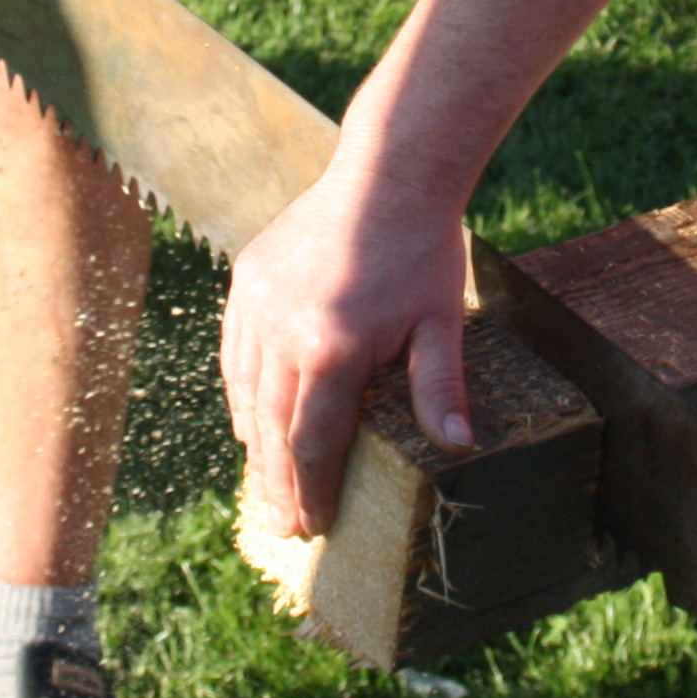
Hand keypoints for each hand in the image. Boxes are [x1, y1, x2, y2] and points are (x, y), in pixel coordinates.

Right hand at [222, 163, 478, 538]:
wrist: (388, 172)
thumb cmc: (423, 250)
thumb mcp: (442, 323)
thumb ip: (441, 389)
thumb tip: (460, 446)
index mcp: (331, 348)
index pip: (312, 441)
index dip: (311, 489)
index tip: (314, 525)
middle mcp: (281, 330)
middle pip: (270, 427)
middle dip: (276, 482)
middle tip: (284, 525)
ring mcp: (257, 303)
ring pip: (245, 391)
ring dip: (254, 442)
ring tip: (266, 482)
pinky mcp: (247, 279)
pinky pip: (236, 352)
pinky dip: (242, 392)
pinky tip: (251, 418)